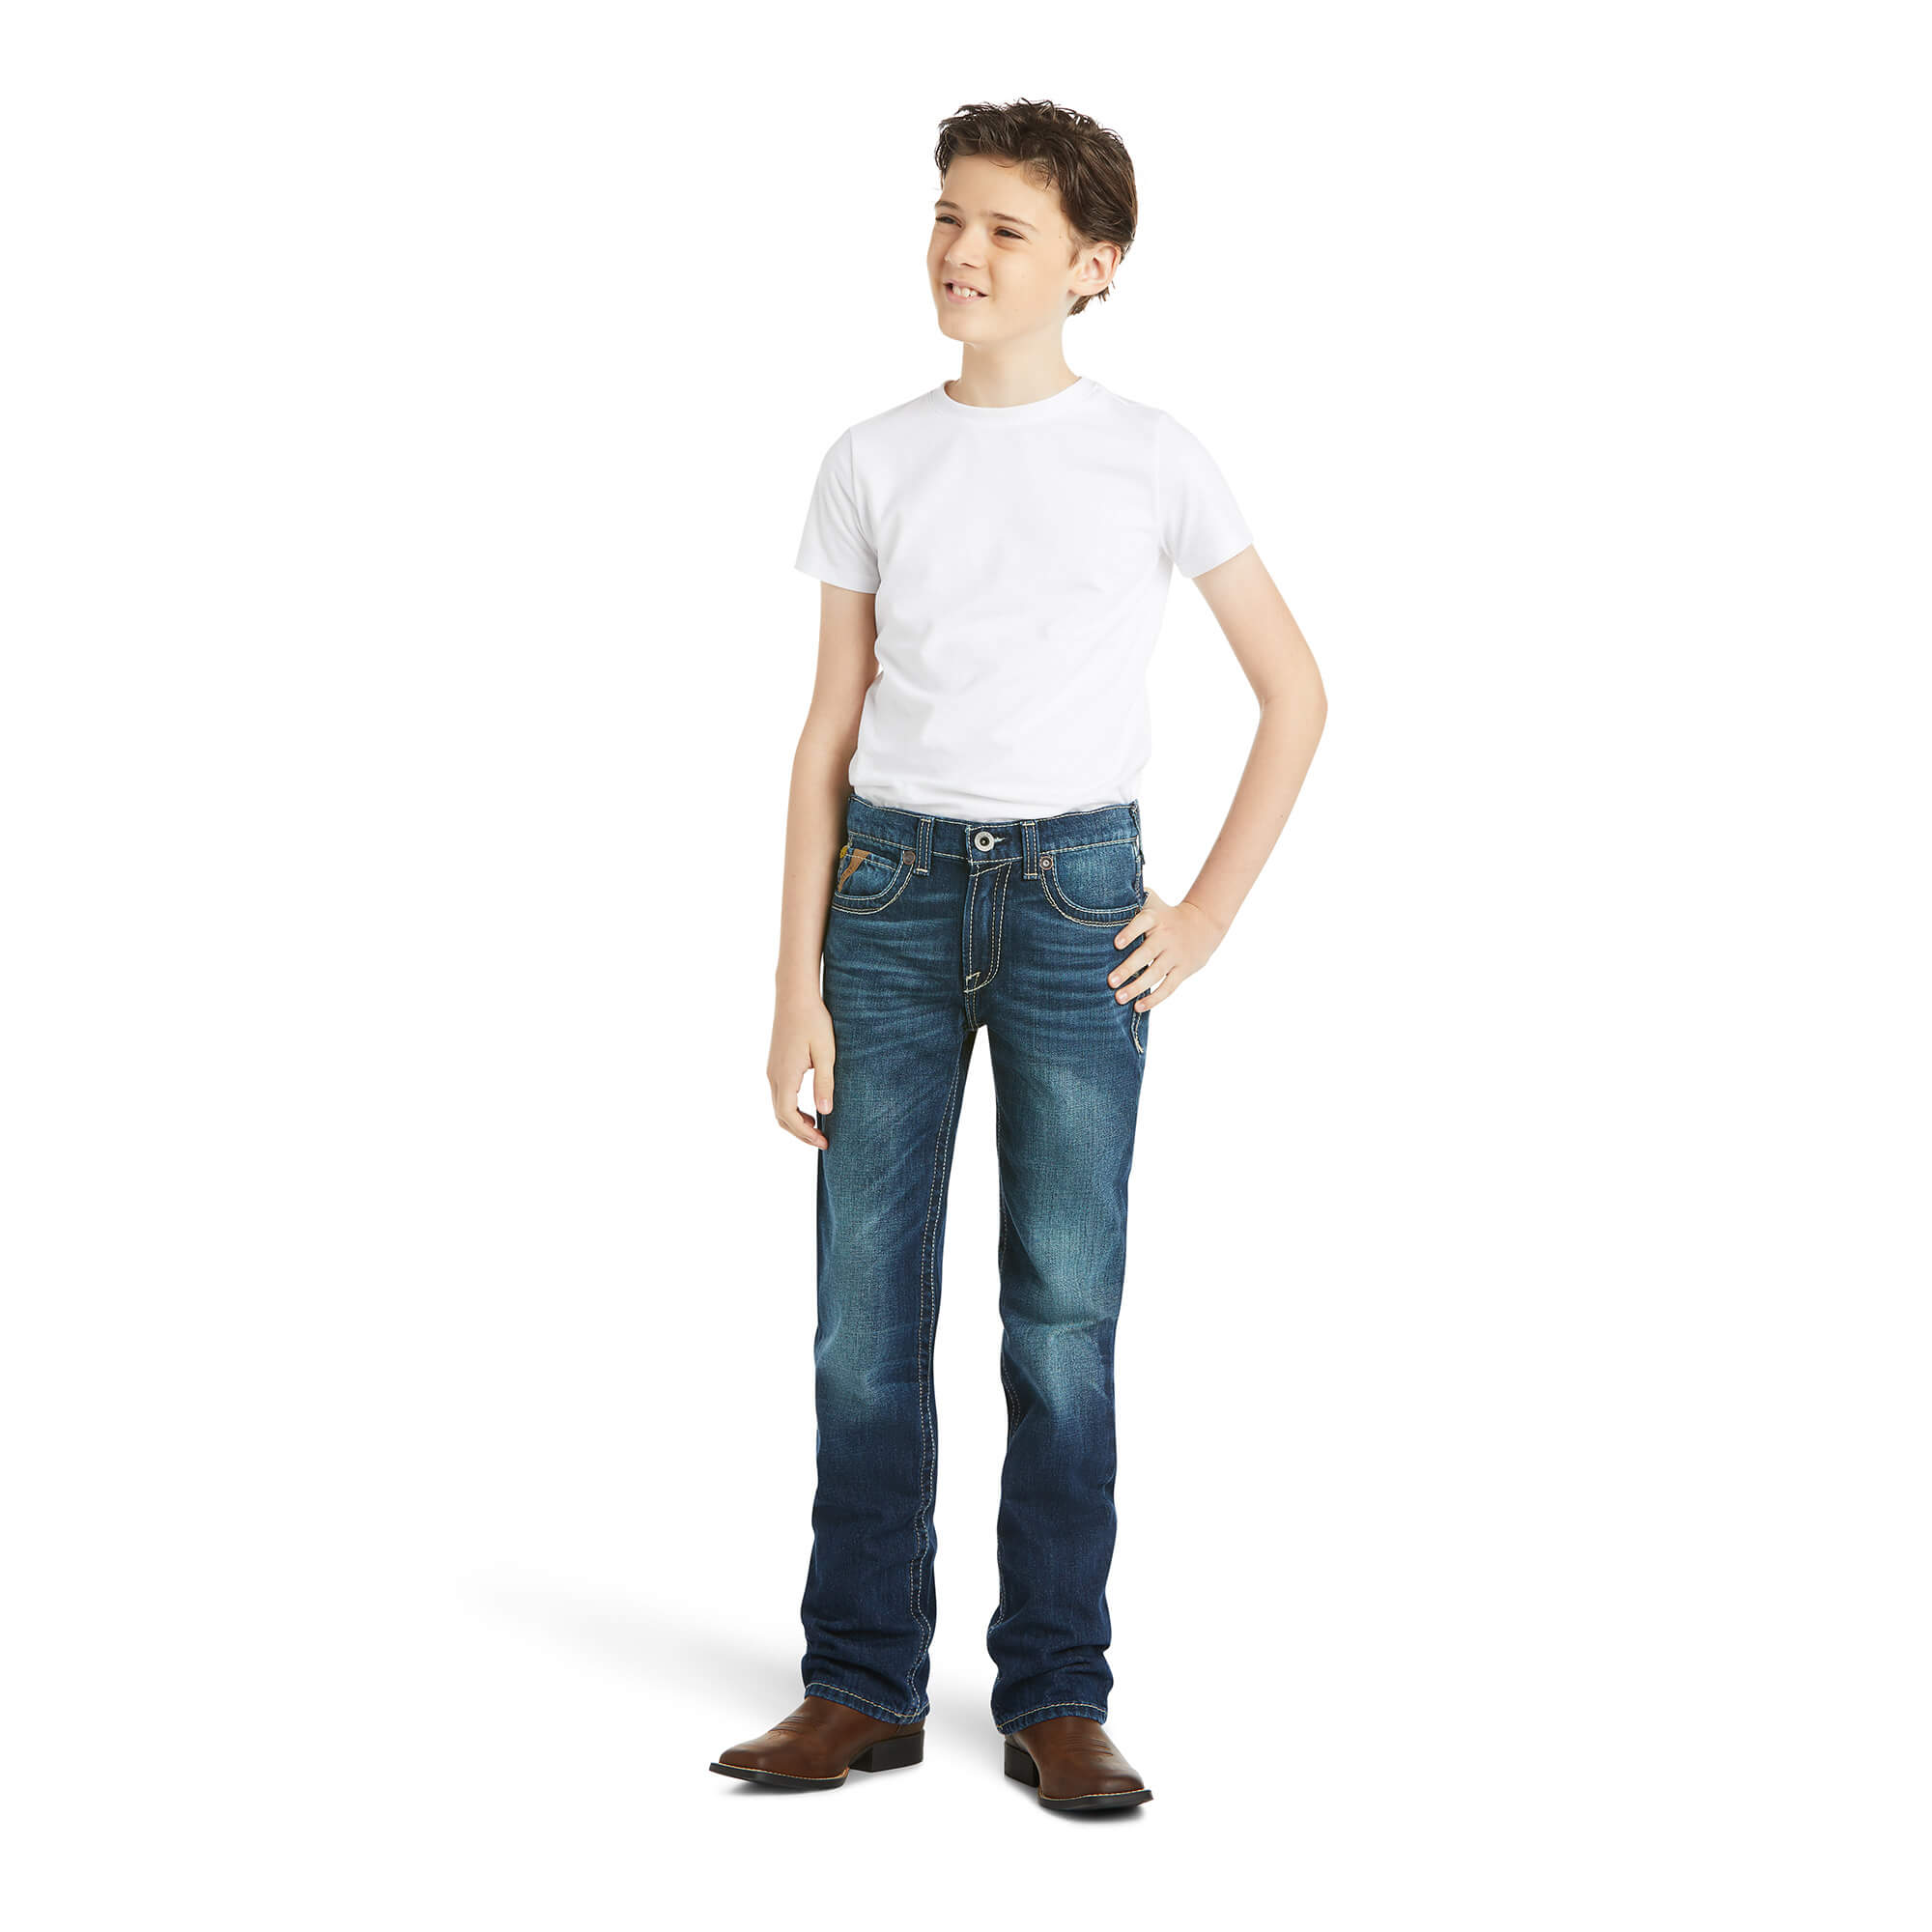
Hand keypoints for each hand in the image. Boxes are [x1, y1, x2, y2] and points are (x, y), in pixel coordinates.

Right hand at [768, 987, 834, 1148]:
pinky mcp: (775, 1065)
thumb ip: (824, 1083)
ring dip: (795, 1122)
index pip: (789, 1115)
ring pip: (778, 1107)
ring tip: (817, 1128)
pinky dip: (792, 1109)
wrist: (794, 996)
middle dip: (800, 1133)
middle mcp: (774, 1076)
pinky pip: (780, 1095)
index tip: (824, 1142)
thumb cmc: (813, 1021)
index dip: (805, 1133)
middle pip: (781, 1116)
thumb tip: (826, 1113)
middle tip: (823, 1142)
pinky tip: (809, 1109)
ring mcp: (772, 1071)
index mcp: (785, 1075)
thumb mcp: (826, 1053)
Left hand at [1106, 890, 1227, 1011]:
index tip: (1116, 944)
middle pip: (1146, 953)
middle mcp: (1165, 936)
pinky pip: (1169, 987)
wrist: (1204, 922)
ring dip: (1137, 987)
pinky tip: (1138, 1007)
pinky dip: (1155, 998)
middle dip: (1128, 968)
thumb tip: (1102, 895)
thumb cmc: (1165, 914)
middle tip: (1110, 981)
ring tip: (1119, 998)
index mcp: (1155, 918)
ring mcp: (1175, 954)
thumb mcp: (1153, 902)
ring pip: (1156, 973)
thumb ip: (1132, 899)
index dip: (1130, 932)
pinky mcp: (1183, 969)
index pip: (1142, 923)